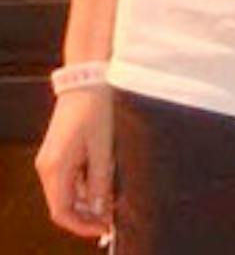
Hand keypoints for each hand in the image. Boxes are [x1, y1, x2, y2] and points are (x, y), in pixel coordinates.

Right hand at [34, 86, 114, 239]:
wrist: (85, 83)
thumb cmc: (95, 113)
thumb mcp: (103, 149)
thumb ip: (101, 181)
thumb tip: (101, 209)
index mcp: (55, 168)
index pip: (61, 211)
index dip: (82, 225)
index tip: (103, 228)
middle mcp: (46, 168)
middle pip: (61, 205)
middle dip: (85, 217)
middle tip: (110, 220)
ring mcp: (49, 161)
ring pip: (64, 194)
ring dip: (84, 204)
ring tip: (111, 205)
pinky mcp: (56, 154)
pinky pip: (66, 181)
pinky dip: (82, 189)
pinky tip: (102, 188)